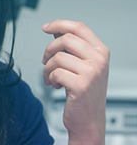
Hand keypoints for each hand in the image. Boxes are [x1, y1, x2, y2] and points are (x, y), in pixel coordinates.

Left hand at [42, 20, 109, 141]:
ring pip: (57, 57)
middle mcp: (99, 59)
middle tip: (45, 61)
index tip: (46, 27)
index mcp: (100, 51)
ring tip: (51, 78)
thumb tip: (55, 30)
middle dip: (49, 49)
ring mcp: (92, 72)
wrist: (88, 121)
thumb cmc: (83, 93)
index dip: (60, 24)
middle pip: (65, 39)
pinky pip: (56, 72)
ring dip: (48, 68)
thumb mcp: (82, 66)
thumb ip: (71, 49)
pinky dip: (50, 79)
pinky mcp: (81, 84)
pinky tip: (55, 86)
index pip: (79, 27)